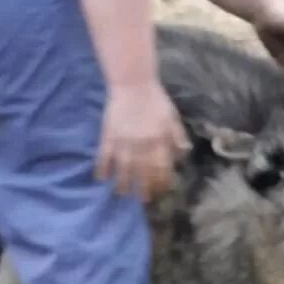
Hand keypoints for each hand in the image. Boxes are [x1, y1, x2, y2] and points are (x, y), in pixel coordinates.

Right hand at [95, 81, 187, 202]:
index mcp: (160, 140)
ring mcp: (124, 141)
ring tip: (123, 194)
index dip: (161, 181)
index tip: (161, 190)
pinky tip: (101, 178)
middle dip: (144, 188)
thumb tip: (182, 156)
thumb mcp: (172, 118)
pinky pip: (104, 156)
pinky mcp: (109, 136)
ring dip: (123, 183)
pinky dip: (102, 168)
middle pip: (143, 172)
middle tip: (143, 199)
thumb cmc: (155, 99)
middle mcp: (143, 145)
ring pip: (123, 168)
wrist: (133, 83)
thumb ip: (177, 137)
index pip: (162, 167)